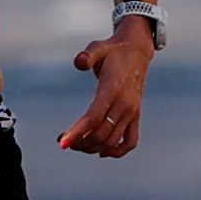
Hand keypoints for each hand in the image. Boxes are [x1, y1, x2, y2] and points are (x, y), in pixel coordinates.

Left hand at [59, 21, 153, 156]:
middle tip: (65, 142)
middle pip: (101, 133)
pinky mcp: (136, 116)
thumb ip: (87, 55)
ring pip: (113, 141)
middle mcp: (125, 104)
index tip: (63, 143)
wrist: (137, 51)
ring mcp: (132, 112)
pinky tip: (102, 152)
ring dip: (93, 148)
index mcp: (113, 89)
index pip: (94, 117)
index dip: (77, 132)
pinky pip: (131, 141)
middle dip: (80, 142)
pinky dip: (118, 151)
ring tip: (77, 145)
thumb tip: (79, 63)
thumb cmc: (113, 51)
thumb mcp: (98, 47)